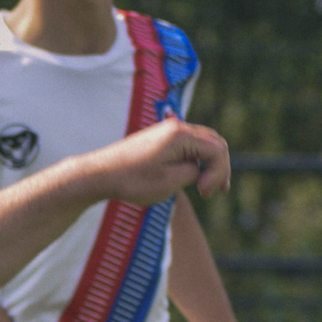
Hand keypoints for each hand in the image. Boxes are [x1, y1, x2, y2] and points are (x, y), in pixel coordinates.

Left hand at [86, 118, 231, 206]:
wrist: (101, 174)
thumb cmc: (133, 180)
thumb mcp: (170, 182)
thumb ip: (194, 172)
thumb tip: (201, 168)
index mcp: (180, 135)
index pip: (217, 150)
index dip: (218, 174)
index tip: (203, 194)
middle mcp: (176, 128)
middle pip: (215, 142)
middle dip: (220, 167)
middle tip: (216, 192)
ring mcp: (168, 132)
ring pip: (204, 143)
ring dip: (210, 164)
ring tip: (207, 188)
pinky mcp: (162, 139)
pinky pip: (190, 146)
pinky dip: (198, 161)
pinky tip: (195, 177)